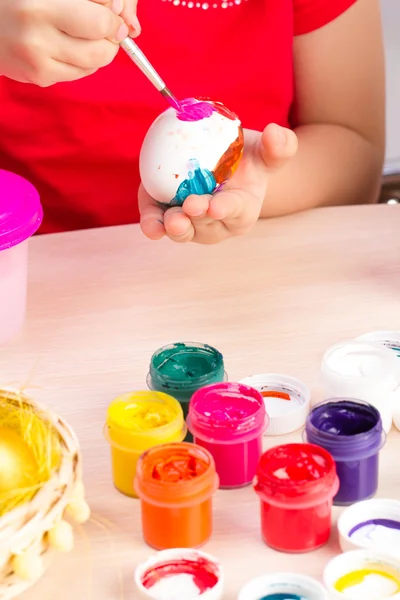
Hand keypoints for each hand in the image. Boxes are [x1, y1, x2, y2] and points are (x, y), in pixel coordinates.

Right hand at [0, 0, 139, 85]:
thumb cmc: (21, 0)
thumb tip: (120, 13)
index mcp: (40, 3)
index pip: (101, 14)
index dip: (114, 13)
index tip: (112, 11)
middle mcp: (37, 32)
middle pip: (102, 40)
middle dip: (112, 34)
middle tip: (108, 26)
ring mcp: (38, 59)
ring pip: (95, 61)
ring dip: (101, 49)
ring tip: (85, 35)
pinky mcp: (40, 76)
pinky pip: (79, 72)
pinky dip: (83, 61)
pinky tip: (68, 46)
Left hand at [139, 124, 297, 243]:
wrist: (220, 164)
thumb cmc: (249, 160)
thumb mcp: (266, 152)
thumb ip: (278, 147)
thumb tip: (274, 132)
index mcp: (243, 212)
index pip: (235, 211)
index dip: (226, 209)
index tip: (217, 207)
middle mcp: (216, 226)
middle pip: (205, 225)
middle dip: (197, 218)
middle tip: (190, 206)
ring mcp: (191, 225)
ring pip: (183, 231)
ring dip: (175, 227)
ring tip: (170, 221)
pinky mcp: (167, 217)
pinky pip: (159, 225)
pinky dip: (153, 226)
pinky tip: (150, 226)